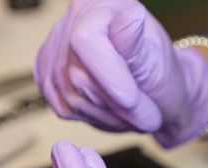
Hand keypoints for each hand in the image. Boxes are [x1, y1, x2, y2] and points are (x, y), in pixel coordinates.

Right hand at [35, 0, 207, 146]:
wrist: (153, 93)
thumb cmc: (158, 71)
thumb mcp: (156, 58)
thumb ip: (136, 45)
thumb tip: (131, 19)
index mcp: (101, 5)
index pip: (85, 40)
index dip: (108, 77)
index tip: (132, 100)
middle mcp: (72, 21)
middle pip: (78, 77)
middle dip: (115, 105)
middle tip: (147, 116)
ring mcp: (55, 50)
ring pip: (71, 97)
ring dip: (107, 115)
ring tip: (132, 113)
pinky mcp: (49, 76)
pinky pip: (64, 108)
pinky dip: (93, 117)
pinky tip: (112, 112)